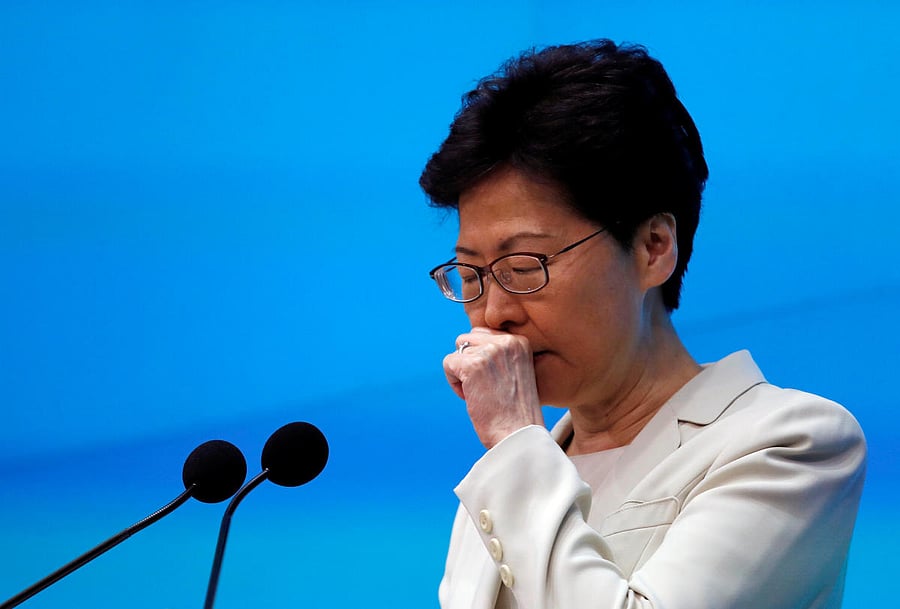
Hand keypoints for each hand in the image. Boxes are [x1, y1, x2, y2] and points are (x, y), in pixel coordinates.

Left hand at [443, 327, 543, 448]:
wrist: (518, 434)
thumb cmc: (516, 412)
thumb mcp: (517, 372)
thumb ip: (500, 354)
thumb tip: (469, 343)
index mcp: (520, 341)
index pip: (484, 334)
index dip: (481, 359)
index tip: (493, 381)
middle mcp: (507, 341)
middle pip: (468, 338)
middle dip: (469, 362)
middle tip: (485, 387)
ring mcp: (489, 352)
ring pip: (457, 351)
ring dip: (462, 374)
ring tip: (480, 393)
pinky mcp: (472, 365)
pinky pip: (448, 363)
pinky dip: (454, 383)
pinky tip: (471, 397)